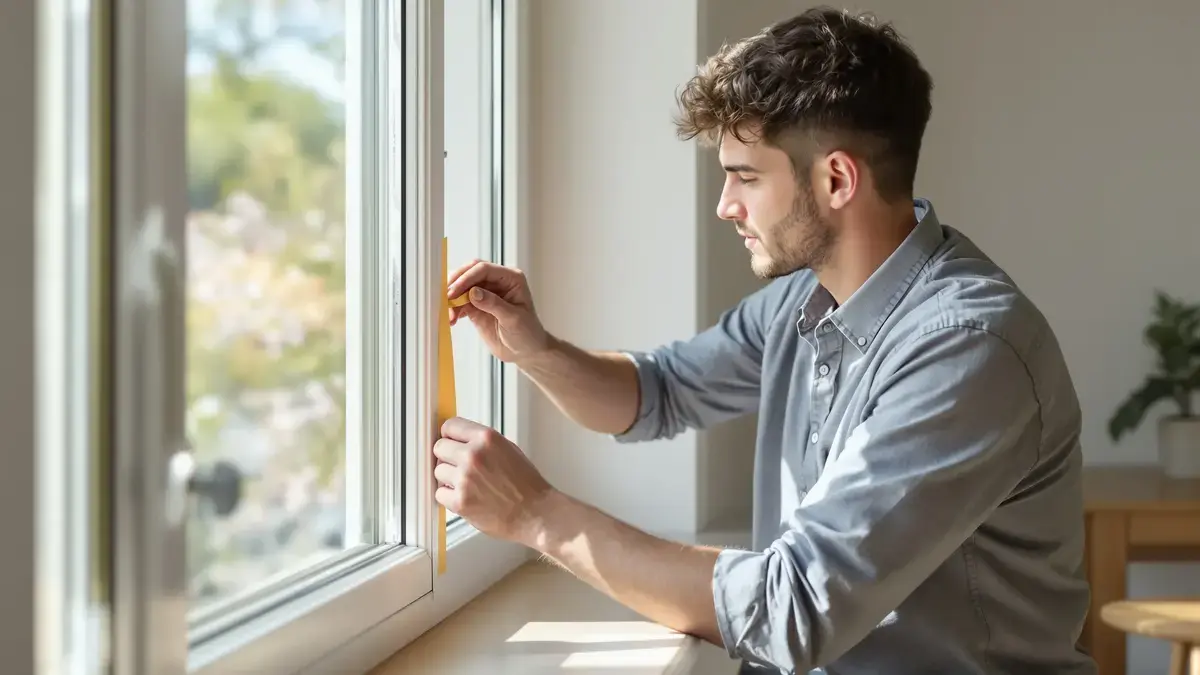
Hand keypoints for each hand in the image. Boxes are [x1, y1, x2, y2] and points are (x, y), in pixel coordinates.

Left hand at [433, 416, 554, 543]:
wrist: (535, 513)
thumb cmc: (526, 485)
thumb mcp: (508, 450)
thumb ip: (482, 442)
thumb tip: (460, 438)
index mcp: (487, 438)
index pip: (450, 426)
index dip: (449, 435)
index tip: (450, 442)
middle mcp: (473, 455)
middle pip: (439, 447)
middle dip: (447, 457)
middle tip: (459, 466)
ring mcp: (465, 478)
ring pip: (438, 471)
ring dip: (448, 478)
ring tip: (467, 484)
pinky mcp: (460, 501)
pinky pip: (439, 493)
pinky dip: (449, 497)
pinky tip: (466, 497)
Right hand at [446, 260, 548, 363]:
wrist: (525, 351)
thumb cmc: (528, 333)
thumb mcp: (513, 319)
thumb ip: (494, 304)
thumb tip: (473, 292)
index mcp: (511, 278)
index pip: (484, 269)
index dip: (467, 278)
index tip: (455, 291)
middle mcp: (497, 282)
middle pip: (470, 272)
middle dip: (457, 284)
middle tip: (447, 299)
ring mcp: (486, 293)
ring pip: (462, 287)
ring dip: (453, 299)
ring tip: (450, 315)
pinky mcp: (476, 306)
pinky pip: (460, 301)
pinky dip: (453, 308)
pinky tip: (452, 319)